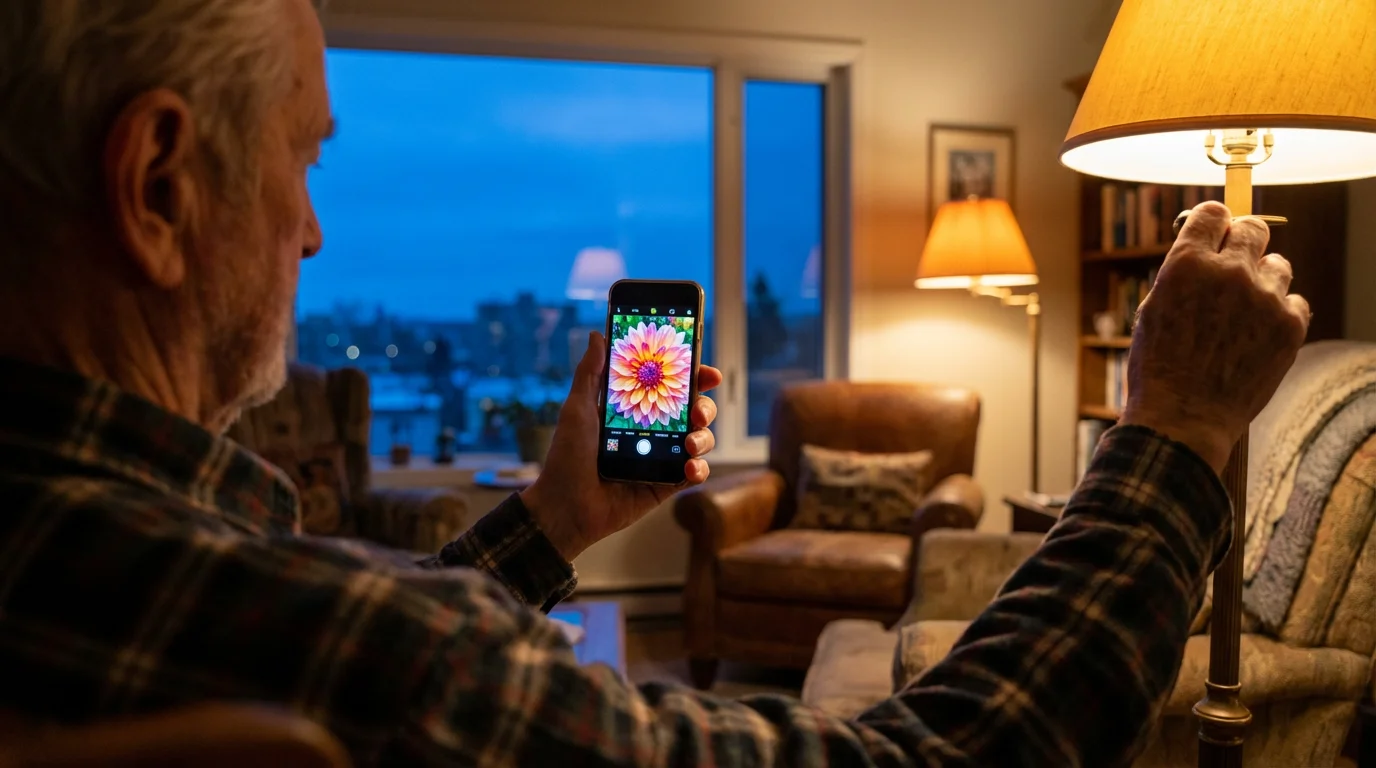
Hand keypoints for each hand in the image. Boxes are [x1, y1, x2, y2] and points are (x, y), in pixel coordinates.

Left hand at [520, 331, 720, 559]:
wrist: (564, 505)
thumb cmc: (567, 456)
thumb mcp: (577, 409)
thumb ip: (590, 373)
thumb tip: (598, 334)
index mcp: (634, 409)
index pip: (670, 386)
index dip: (692, 376)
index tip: (706, 372)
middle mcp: (653, 431)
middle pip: (693, 410)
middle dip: (704, 406)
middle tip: (696, 409)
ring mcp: (661, 458)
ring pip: (700, 440)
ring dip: (704, 437)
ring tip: (689, 443)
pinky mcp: (665, 485)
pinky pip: (694, 473)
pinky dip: (699, 468)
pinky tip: (689, 467)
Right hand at [1122, 201, 1309, 473]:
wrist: (1184, 419)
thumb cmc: (1159, 368)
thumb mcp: (1154, 310)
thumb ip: (1183, 273)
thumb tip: (1207, 248)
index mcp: (1186, 264)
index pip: (1213, 213)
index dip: (1214, 222)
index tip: (1216, 232)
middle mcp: (1229, 272)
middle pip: (1255, 228)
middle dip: (1245, 241)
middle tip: (1237, 265)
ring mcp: (1265, 297)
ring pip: (1279, 266)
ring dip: (1263, 281)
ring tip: (1244, 313)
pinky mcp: (1291, 324)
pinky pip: (1296, 302)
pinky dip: (1281, 314)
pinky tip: (1258, 337)